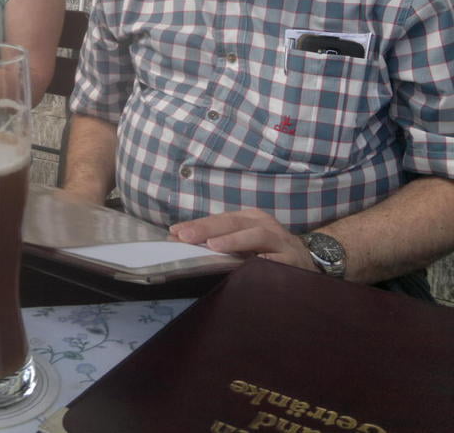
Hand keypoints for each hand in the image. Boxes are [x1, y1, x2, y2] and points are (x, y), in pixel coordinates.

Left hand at [168, 208, 315, 270]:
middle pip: (234, 223)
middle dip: (208, 228)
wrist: (311, 261)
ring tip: (213, 246)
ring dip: (233, 240)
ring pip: (256, 235)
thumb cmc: (270, 252)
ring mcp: (281, 241)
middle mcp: (265, 225)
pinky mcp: (294, 261)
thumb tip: (179, 240)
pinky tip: (247, 266)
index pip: (220, 219)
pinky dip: (261, 261)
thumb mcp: (244, 243)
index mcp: (250, 219)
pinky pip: (277, 260)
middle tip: (185, 236)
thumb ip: (217, 241)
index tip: (174, 232)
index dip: (197, 224)